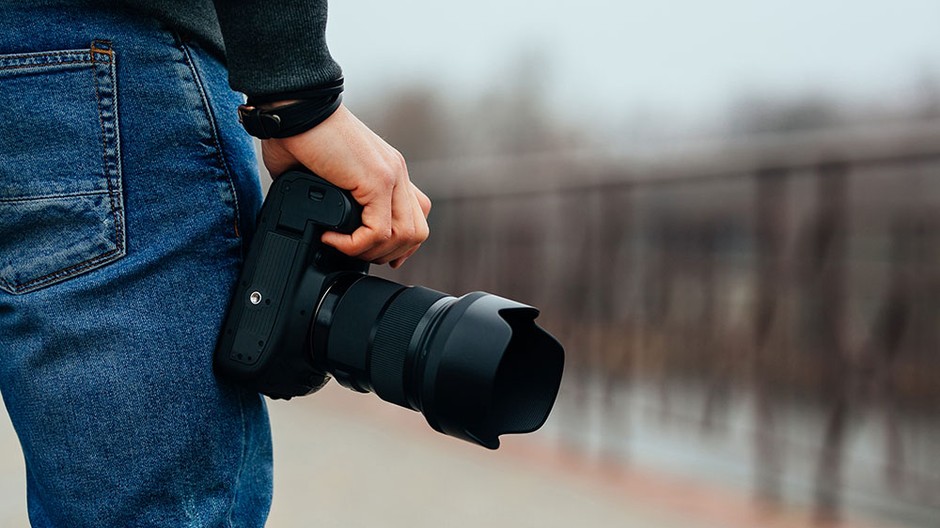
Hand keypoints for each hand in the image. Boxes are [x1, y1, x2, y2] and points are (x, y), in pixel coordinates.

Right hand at [260, 104, 430, 267]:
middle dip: (388, 254)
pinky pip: (378, 231)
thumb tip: (321, 229)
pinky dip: (354, 245)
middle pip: (418, 231)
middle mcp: (395, 172)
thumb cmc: (298, 137)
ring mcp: (390, 175)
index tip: (374, 253)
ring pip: (405, 235)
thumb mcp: (326, 176)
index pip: (417, 216)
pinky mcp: (377, 180)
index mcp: (388, 170)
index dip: (400, 243)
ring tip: (341, 246)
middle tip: (355, 253)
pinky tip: (331, 238)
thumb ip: (335, 201)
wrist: (294, 108)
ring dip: (371, 252)